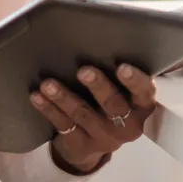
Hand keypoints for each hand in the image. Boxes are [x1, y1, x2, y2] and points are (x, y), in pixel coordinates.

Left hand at [30, 63, 156, 174]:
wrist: (94, 144)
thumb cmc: (111, 104)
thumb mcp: (124, 93)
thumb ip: (118, 72)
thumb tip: (99, 36)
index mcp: (142, 107)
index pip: (144, 93)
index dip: (135, 81)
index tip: (122, 68)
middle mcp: (127, 125)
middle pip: (113, 104)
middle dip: (98, 86)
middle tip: (83, 71)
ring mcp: (104, 138)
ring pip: (83, 114)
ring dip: (64, 97)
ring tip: (48, 84)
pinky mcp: (81, 145)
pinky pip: (63, 125)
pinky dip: (49, 109)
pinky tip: (38, 96)